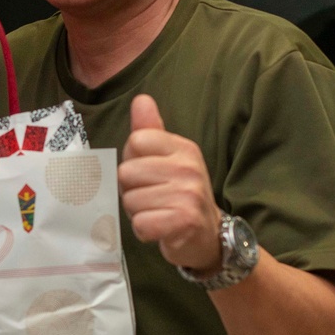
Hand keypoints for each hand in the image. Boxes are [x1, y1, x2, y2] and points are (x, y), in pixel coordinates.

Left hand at [118, 94, 219, 272]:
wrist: (208, 235)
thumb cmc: (180, 194)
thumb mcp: (168, 158)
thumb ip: (150, 130)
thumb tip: (141, 99)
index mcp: (183, 148)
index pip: (135, 141)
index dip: (132, 161)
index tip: (148, 174)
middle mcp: (188, 167)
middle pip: (126, 173)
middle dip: (131, 190)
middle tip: (152, 198)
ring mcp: (188, 194)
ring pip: (130, 200)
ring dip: (137, 212)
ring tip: (157, 213)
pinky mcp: (184, 221)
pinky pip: (140, 224)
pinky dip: (144, 231)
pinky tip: (160, 229)